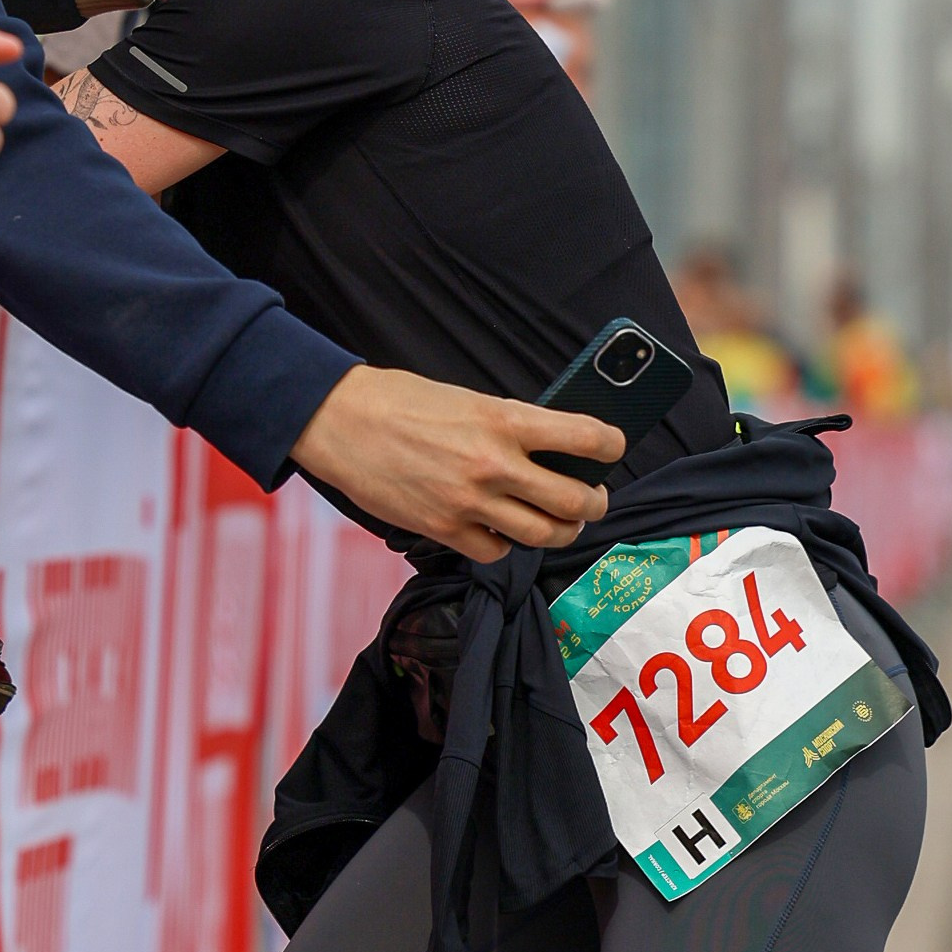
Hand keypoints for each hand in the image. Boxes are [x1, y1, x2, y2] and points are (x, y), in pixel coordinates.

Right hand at [290, 366, 623, 562]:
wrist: (339, 421)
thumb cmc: (399, 401)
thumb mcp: (467, 399)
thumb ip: (510, 424)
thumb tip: (550, 447)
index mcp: (505, 420)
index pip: (586, 437)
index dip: (612, 446)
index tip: (612, 449)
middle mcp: (494, 464)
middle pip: (575, 501)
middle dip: (594, 503)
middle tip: (592, 499)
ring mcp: (469, 502)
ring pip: (543, 535)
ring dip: (560, 531)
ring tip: (558, 522)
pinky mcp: (442, 529)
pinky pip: (495, 552)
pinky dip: (505, 545)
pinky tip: (501, 530)